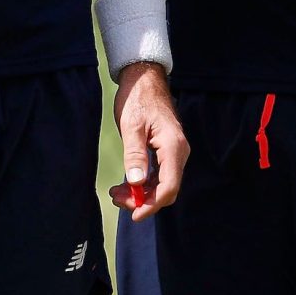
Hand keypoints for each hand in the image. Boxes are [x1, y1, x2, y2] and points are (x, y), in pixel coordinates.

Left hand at [108, 61, 188, 219]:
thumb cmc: (138, 99)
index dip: (152, 205)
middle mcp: (179, 152)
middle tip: (116, 198)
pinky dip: (143, 182)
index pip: (169, 187)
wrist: (144, 79)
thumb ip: (135, 155)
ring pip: (162, 184)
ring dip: (141, 193)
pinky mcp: (166, 151)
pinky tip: (126, 183)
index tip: (133, 215)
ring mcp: (174, 152)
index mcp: (173, 146)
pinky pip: (159, 174)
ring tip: (116, 192)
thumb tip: (137, 184)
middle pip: (166, 189)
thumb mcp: (131, 126)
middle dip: (143, 200)